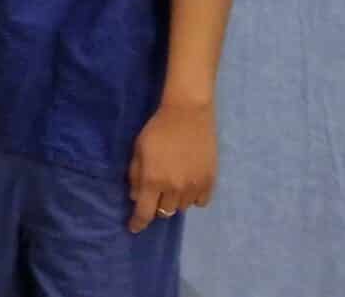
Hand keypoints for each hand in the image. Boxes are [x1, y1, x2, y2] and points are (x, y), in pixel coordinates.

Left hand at [127, 99, 215, 232]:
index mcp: (154, 180)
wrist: (188, 114)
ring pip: (182, 207)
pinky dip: (192, 198)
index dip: (138, 223)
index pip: (145, 212)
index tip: (134, 228)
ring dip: (174, 201)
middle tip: (156, 192)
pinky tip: (189, 186)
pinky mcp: (210, 181)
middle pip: (164, 211)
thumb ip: (135, 176)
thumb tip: (136, 198)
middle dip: (156, 205)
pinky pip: (200, 202)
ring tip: (173, 185)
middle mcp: (175, 188)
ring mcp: (195, 186)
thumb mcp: (138, 151)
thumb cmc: (157, 129)